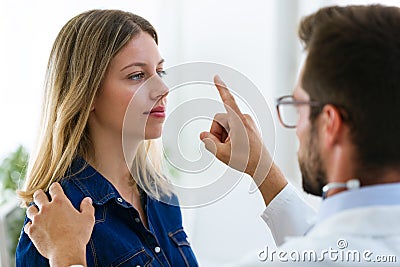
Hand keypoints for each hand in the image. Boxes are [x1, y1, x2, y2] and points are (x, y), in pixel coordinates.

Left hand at [24, 182, 94, 266]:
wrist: (66, 251)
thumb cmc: (78, 234)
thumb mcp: (88, 219)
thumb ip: (87, 207)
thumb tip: (87, 200)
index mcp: (60, 202)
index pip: (54, 188)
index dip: (55, 187)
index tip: (55, 188)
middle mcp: (46, 208)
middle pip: (38, 195)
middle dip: (40, 194)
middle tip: (41, 195)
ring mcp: (37, 220)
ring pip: (30, 209)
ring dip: (34, 209)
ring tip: (37, 211)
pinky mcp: (32, 231)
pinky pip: (28, 225)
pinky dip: (31, 224)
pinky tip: (35, 226)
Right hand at [200, 75, 286, 204]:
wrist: (263, 168)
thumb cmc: (246, 161)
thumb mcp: (221, 154)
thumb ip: (208, 142)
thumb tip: (203, 135)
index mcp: (239, 122)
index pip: (227, 101)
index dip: (220, 88)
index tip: (216, 76)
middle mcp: (244, 119)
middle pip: (219, 119)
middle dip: (216, 132)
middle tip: (221, 147)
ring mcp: (247, 122)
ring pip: (225, 124)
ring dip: (223, 136)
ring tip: (230, 149)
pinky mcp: (248, 127)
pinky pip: (232, 128)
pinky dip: (229, 136)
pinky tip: (235, 148)